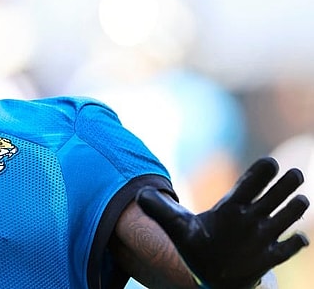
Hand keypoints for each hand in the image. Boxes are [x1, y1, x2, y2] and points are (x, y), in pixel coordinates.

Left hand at [136, 157, 308, 288]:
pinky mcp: (268, 257)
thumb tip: (139, 194)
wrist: (211, 274)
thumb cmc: (197, 245)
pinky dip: (294, 243)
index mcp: (231, 206)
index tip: (270, 163)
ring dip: (293, 209)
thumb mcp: (176, 227)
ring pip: (285, 217)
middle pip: (272, 196)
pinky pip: (288, 248)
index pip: (248, 185)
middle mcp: (250, 217)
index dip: (259, 174)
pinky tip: (298, 240)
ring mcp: (262, 236)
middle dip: (285, 185)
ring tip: (300, 201)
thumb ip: (159, 209)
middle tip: (295, 174)